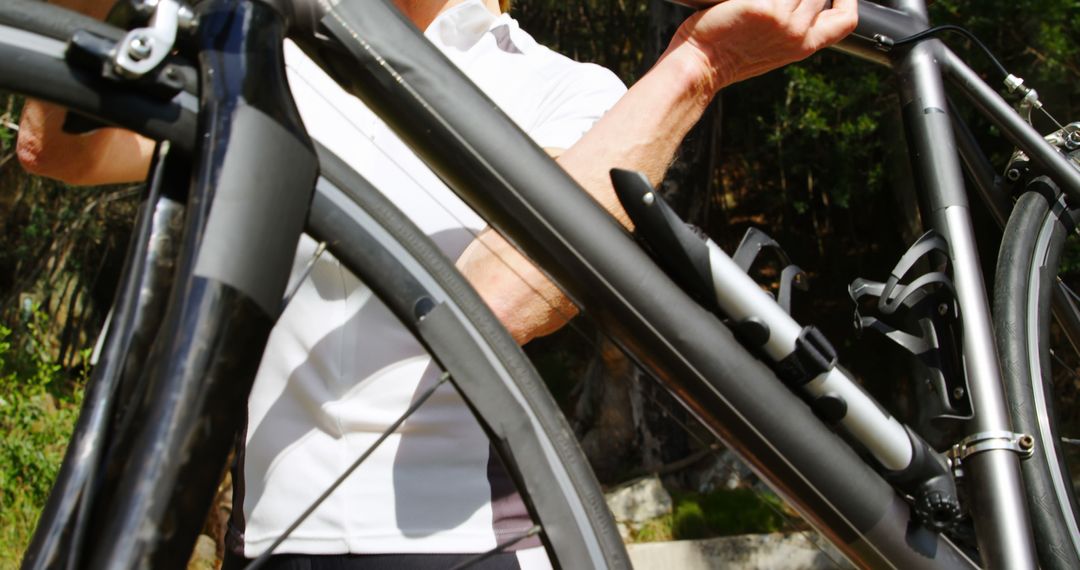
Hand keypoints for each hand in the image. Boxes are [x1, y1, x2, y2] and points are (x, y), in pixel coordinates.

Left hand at [666, 0, 857, 92]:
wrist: (699, 66)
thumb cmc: (725, 55)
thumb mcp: (769, 48)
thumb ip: (788, 29)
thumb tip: (794, 5)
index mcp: (803, 46)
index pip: (846, 20)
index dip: (847, 0)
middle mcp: (797, 33)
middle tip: (770, 2)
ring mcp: (781, 20)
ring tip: (753, 3)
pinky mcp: (761, 6)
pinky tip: (743, 0)